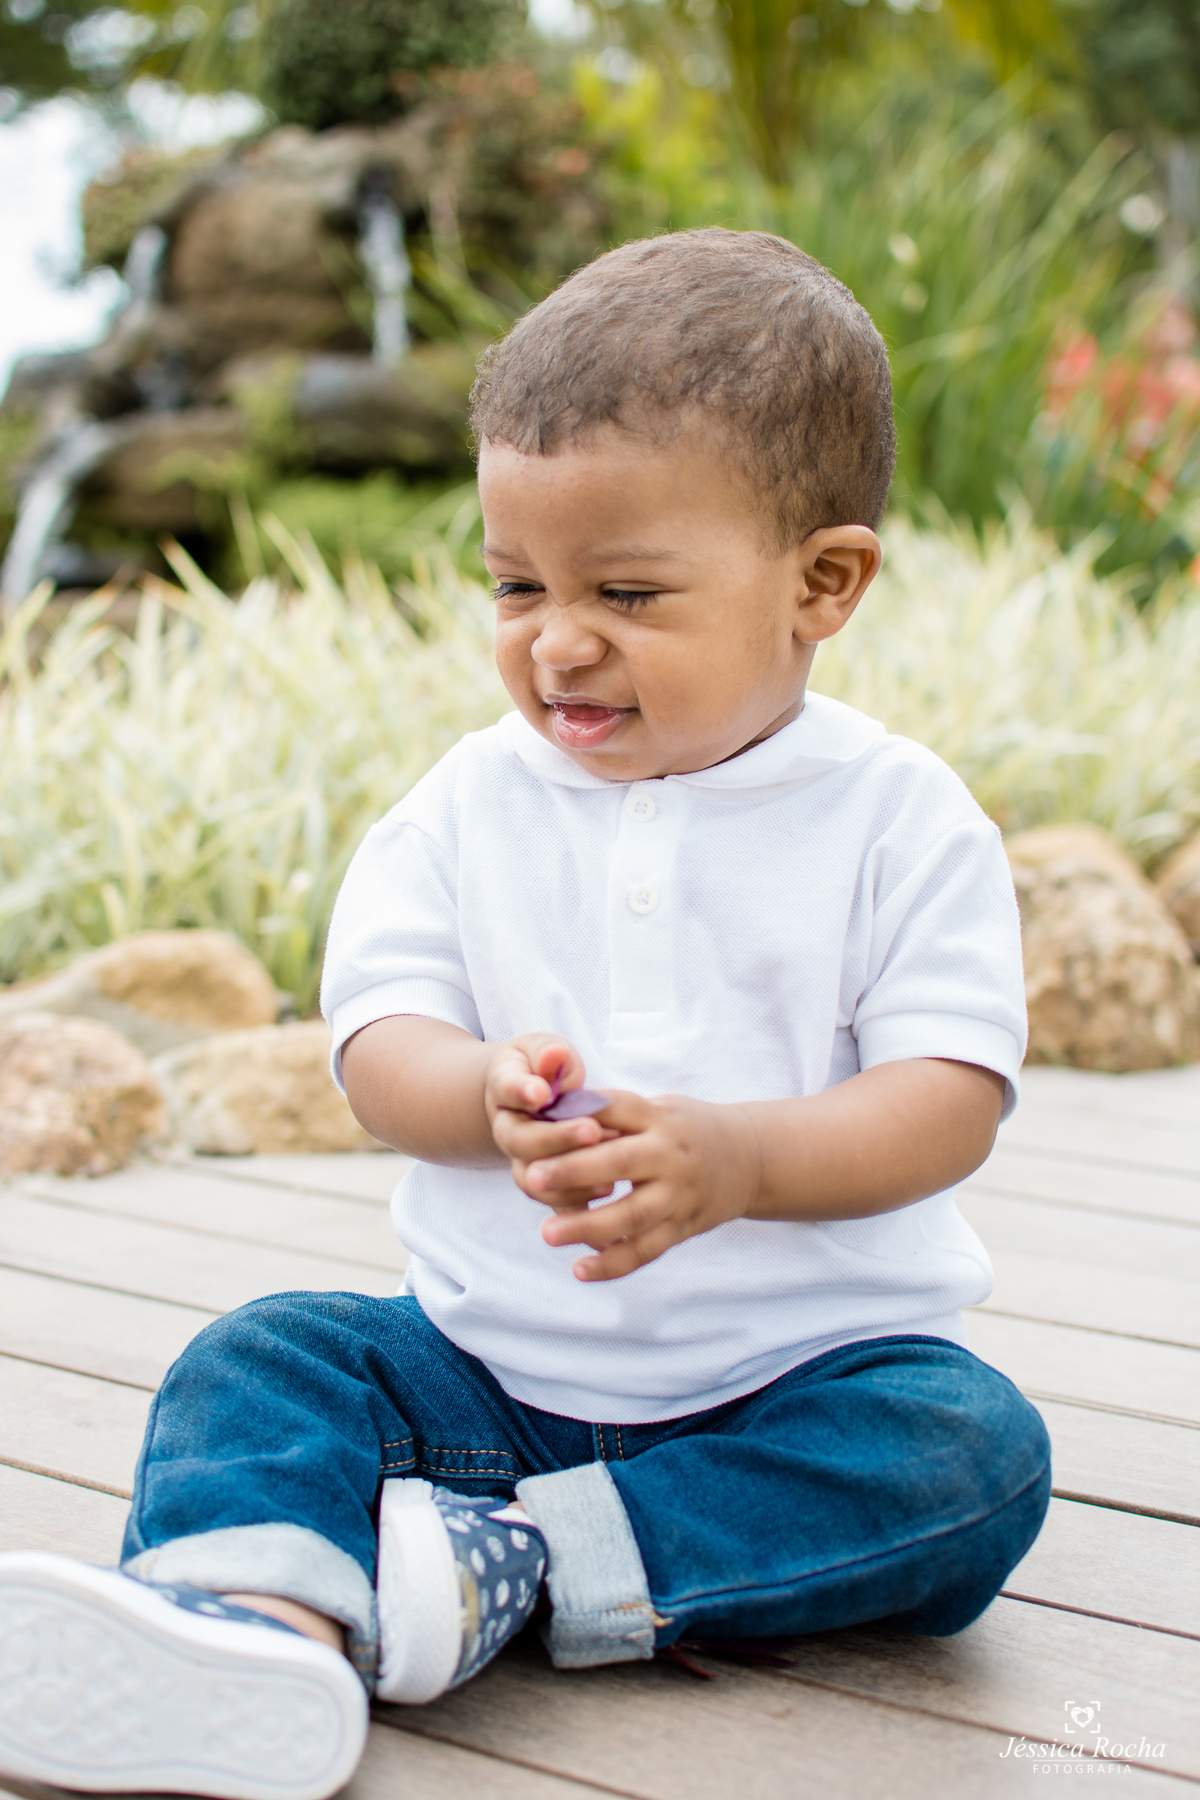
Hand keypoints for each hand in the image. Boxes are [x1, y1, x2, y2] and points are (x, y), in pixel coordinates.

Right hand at [487, 1035, 617, 1206]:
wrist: (532, 1098)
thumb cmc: (543, 1067)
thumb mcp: (543, 1049)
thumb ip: (549, 1053)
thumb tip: (554, 1057)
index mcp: (506, 1090)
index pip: (508, 1089)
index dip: (522, 1092)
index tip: (541, 1093)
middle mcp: (509, 1131)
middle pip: (521, 1142)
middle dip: (557, 1138)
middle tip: (592, 1130)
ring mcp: (525, 1162)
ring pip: (534, 1181)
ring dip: (569, 1183)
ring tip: (607, 1178)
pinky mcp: (546, 1186)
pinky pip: (555, 1205)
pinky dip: (577, 1212)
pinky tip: (607, 1212)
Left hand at [522, 1091, 761, 1281]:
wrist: (751, 1159)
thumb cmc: (687, 1129)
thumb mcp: (659, 1108)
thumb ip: (614, 1115)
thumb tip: (552, 1118)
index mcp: (660, 1119)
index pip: (616, 1111)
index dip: (580, 1119)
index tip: (540, 1126)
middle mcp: (670, 1156)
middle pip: (621, 1163)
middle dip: (575, 1171)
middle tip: (532, 1177)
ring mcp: (679, 1195)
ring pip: (632, 1215)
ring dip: (588, 1225)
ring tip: (547, 1232)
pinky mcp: (683, 1228)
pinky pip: (647, 1250)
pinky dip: (614, 1264)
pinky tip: (580, 1270)